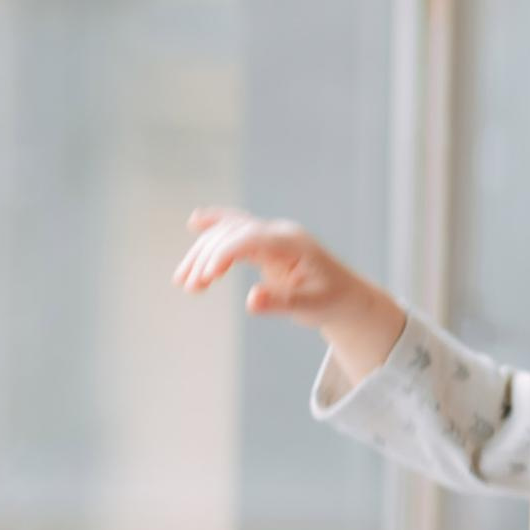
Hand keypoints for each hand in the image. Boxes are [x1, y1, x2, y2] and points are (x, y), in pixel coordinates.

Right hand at [173, 205, 404, 380]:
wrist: (345, 296)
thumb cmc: (331, 300)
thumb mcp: (312, 306)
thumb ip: (282, 302)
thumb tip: (251, 301)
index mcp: (294, 243)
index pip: (252, 238)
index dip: (225, 253)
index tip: (207, 276)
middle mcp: (280, 233)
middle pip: (234, 233)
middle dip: (207, 257)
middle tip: (190, 287)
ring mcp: (270, 235)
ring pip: (227, 232)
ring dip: (202, 254)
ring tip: (184, 284)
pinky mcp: (262, 243)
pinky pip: (233, 231)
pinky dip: (213, 231)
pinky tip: (194, 223)